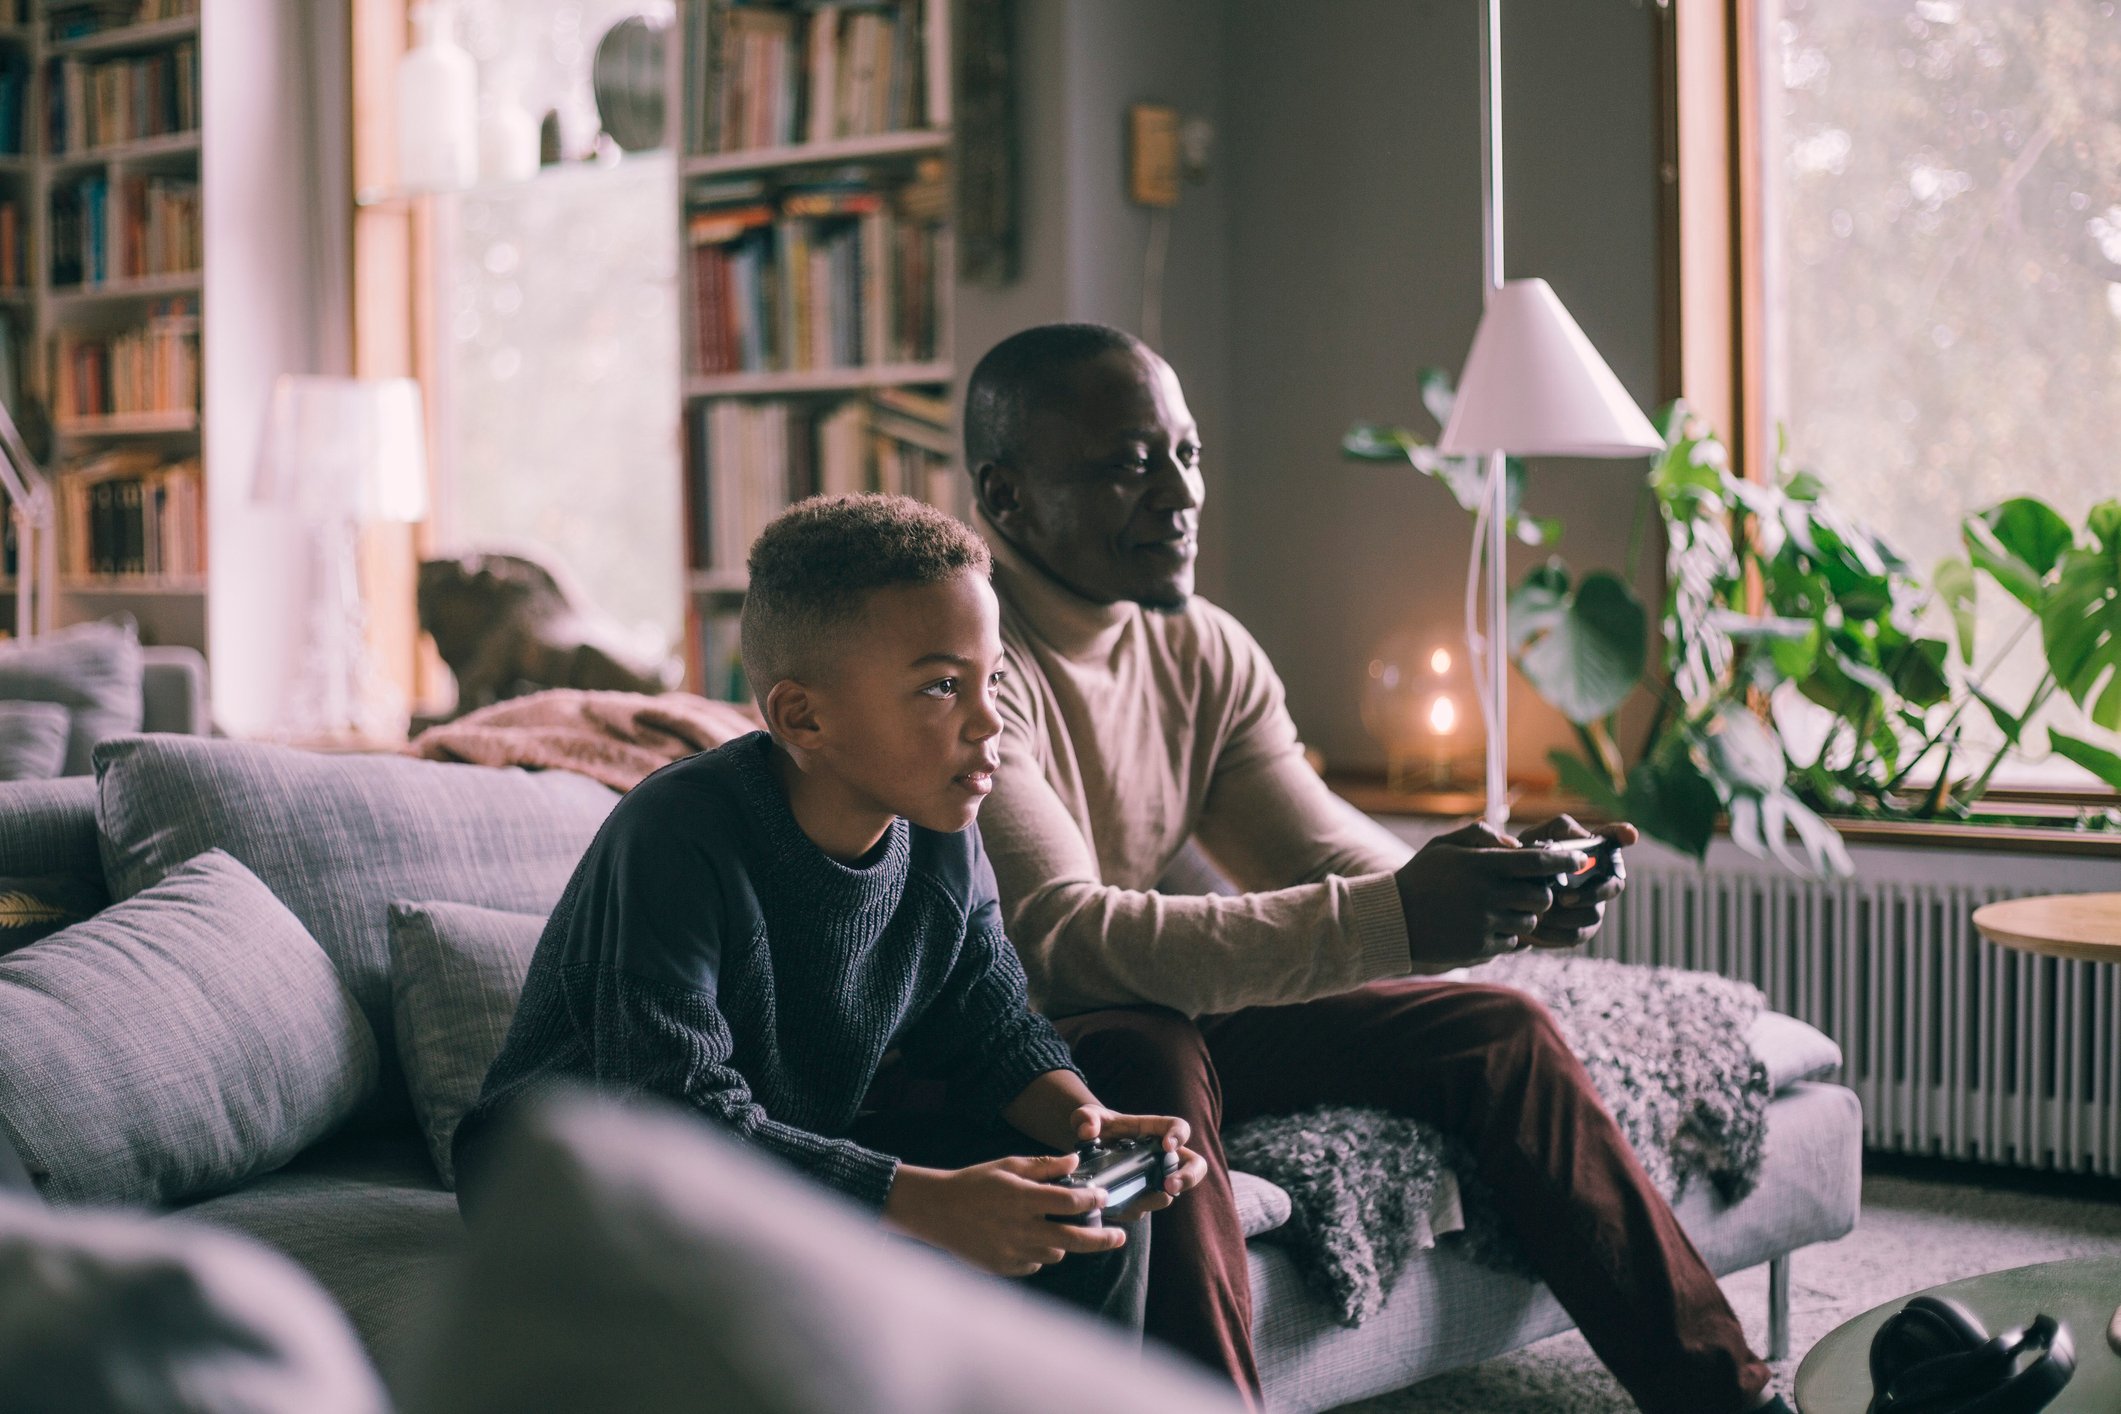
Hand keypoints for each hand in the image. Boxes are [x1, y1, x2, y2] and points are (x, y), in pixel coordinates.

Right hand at [882, 1156, 1127, 1276]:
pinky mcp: (1005, 1268)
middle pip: (1075, 1239)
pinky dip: (1039, 1252)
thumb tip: (1075, 1161)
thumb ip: (1044, 1166)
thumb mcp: (1008, 1166)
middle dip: (1103, 1238)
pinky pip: (1035, 1262)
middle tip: (1120, 1236)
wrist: (936, 1211)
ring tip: (1056, 1228)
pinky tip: (1026, 1238)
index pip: (1072, 1203)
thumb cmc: (974, 1183)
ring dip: (1064, 1242)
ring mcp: (1013, 1252)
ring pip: (1056, 1253)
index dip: (1093, 1200)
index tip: (1102, 1196)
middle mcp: (1022, 1229)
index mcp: (1024, 1199)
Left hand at [1071, 1105, 1208, 1216]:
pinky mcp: (1142, 1198)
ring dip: (1158, 1198)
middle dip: (1188, 1177)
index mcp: (1155, 1130)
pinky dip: (1136, 1209)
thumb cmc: (1095, 1127)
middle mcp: (1163, 1155)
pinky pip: (1147, 1207)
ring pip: (1171, 1193)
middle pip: (1195, 1165)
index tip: (1167, 1146)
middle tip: (1169, 1185)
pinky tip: (1119, 1207)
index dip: (1179, 1135)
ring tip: (1139, 1201)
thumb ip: (1086, 1118)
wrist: (1086, 1150)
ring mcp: (1156, 1178)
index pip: (1179, 1128)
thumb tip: (1088, 1131)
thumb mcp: (1087, 1116)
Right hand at [1393, 821, 1597, 964]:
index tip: (1579, 860)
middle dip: (1542, 893)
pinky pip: (1511, 941)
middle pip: (1542, 897)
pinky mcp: (1480, 947)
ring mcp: (1484, 923)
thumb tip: (1516, 844)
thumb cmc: (1421, 876)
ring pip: (1529, 922)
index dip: (1564, 862)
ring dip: (1523, 915)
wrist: (1392, 920)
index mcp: (1481, 865)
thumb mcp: (1444, 844)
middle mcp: (1487, 894)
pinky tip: (1484, 925)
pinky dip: (1505, 934)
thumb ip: (1481, 834)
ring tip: (1500, 908)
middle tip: (1530, 890)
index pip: (1538, 863)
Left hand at [1516, 816, 1637, 948]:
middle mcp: (1598, 878)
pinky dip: (1555, 933)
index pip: (1613, 837)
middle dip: (1591, 894)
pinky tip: (1537, 928)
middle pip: (1614, 886)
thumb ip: (1556, 830)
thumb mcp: (1533, 839)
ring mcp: (1593, 905)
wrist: (1502, 897)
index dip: (1624, 835)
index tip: (1629, 834)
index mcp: (1587, 850)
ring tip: (1540, 915)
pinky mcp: (1581, 928)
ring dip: (1566, 916)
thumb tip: (1581, 836)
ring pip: (1594, 914)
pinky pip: (1577, 934)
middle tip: (1563, 898)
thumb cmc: (1520, 861)